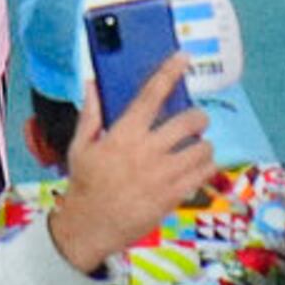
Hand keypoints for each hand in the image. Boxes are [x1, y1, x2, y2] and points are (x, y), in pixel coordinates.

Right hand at [48, 55, 213, 271]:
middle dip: (198, 117)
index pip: (151, 95)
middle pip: (189, 121)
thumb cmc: (84, 184)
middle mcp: (147, 151)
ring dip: (202, 144)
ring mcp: (163, 174)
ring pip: (202, 147)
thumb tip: (92, 85)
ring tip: (194, 148)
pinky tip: (195, 168)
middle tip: (194, 122)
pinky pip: (204, 173)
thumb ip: (91, 114)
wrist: (90, 226)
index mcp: (123, 134)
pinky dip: (205, 167)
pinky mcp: (174, 195)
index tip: (182, 58)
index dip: (169, 72)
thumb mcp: (80, 147)